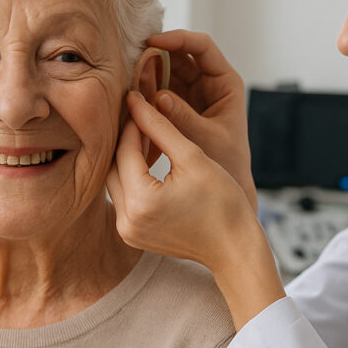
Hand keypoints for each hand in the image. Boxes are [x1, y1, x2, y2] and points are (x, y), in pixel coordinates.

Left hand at [107, 92, 284, 328]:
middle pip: (113, 167)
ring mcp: (127, 232)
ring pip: (115, 182)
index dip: (132, 123)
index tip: (137, 101)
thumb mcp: (192, 157)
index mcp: (141, 201)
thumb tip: (134, 101)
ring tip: (144, 136)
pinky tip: (146, 161)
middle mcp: (126, 220)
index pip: (124, 150)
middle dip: (125, 140)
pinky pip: (123, 199)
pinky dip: (131, 178)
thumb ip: (159, 128)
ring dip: (126, 158)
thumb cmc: (223, 203)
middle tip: (140, 116)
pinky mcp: (132, 236)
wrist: (234, 247)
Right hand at [146, 30, 256, 209]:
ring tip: (129, 89)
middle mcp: (207, 84)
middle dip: (154, 58)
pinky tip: (131, 104)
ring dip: (145, 78)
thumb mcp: (207, 139)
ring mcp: (190, 95)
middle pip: (177, 57)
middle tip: (131, 67)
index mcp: (225, 82)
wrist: (226, 187)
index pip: (202, 47)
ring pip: (163, 74)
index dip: (177, 39)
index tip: (152, 42)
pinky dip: (144, 97)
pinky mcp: (175, 109)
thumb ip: (184, 117)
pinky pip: (156, 94)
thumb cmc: (227, 163)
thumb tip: (159, 96)